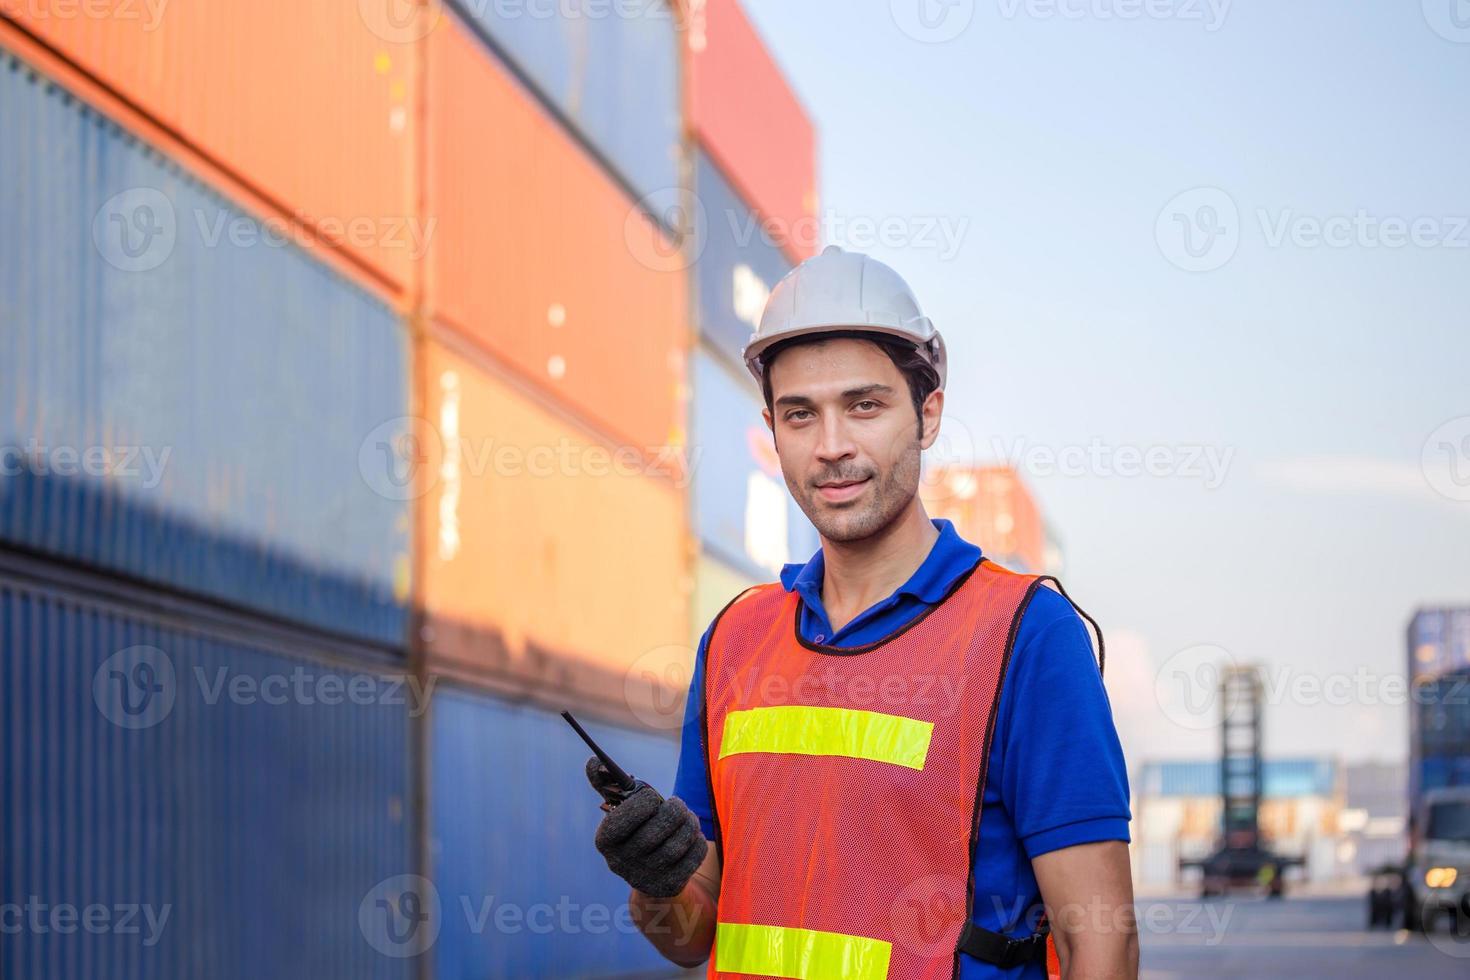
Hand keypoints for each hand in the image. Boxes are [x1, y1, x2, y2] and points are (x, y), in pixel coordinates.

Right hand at [586, 757, 707, 898]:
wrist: (649, 875)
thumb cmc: (635, 830)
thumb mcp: (619, 809)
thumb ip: (606, 783)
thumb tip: (593, 761)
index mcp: (605, 840)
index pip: (628, 815)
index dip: (646, 801)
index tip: (653, 798)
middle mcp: (621, 863)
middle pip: (658, 828)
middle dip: (674, 810)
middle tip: (677, 804)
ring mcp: (646, 878)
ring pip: (679, 842)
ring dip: (689, 823)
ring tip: (687, 818)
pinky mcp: (670, 886)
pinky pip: (695, 854)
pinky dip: (698, 841)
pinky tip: (691, 837)